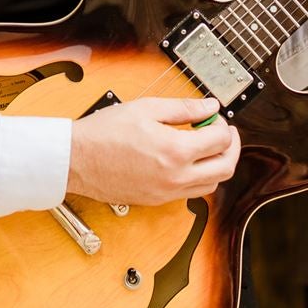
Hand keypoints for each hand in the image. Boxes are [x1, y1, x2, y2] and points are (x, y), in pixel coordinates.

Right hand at [66, 97, 240, 206]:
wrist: (76, 159)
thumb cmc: (104, 132)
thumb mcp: (147, 108)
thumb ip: (184, 108)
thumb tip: (209, 106)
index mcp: (175, 151)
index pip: (220, 141)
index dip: (223, 125)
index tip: (215, 116)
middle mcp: (175, 177)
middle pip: (225, 168)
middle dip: (231, 148)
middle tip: (223, 133)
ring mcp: (167, 193)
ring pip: (211, 185)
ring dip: (216, 165)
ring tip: (205, 147)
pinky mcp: (156, 201)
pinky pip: (190, 193)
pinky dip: (198, 177)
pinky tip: (186, 161)